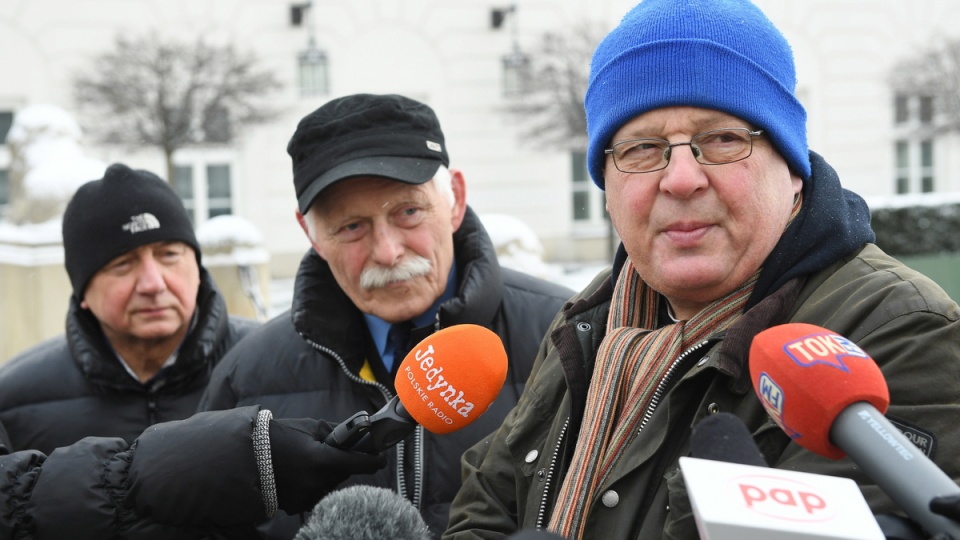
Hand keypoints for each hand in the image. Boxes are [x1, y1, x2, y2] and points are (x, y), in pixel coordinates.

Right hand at [269, 418, 386, 513]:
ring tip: (312, 460)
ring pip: (332, 485)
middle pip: (345, 474)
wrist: (247, 455)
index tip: (381, 457)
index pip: (361, 464)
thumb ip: (338, 433)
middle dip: (345, 462)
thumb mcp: (312, 427)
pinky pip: (317, 493)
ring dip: (329, 474)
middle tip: (336, 451)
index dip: (375, 460)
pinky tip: (302, 473)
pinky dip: (315, 483)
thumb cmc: (280, 436)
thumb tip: (359, 435)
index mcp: (323, 460)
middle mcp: (317, 483)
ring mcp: (307, 497)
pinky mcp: (297, 506)